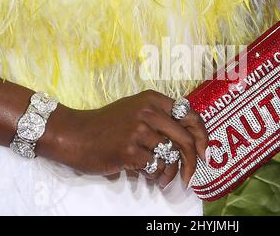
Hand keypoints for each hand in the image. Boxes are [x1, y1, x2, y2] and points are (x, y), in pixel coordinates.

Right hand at [38, 90, 207, 188]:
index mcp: (153, 99)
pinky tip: (150, 178)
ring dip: (171, 173)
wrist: (75, 134)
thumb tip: (190, 139)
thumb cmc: (106, 124)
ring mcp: (139, 130)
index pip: (190, 115)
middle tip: (191, 176)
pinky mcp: (129, 150)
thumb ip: (160, 118)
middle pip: (186, 139)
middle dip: (193, 161)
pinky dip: (156, 176)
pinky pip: (155, 167)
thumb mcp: (134, 109)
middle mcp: (148, 111)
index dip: (202, 135)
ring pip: (171, 156)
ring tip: (164, 179)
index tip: (204, 151)